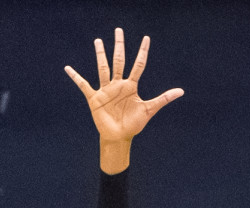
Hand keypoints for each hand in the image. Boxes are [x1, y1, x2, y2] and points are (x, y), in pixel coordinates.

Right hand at [65, 29, 182, 171]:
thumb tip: (181, 91)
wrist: (120, 136)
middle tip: (118, 30)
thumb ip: (163, 98)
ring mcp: (106, 90)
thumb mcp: (150, 109)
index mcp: (131, 86)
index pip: (138, 65)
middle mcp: (118, 84)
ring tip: (98, 41)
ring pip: (103, 68)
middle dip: (119, 46)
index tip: (146, 38)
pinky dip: (76, 77)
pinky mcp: (94, 98)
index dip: (143, 52)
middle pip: (119, 61)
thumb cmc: (133, 124)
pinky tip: (68, 68)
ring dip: (101, 55)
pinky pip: (83, 85)